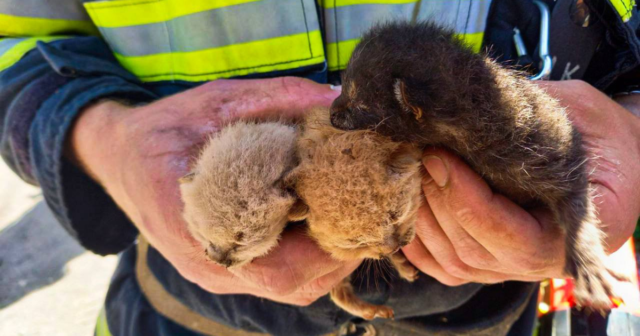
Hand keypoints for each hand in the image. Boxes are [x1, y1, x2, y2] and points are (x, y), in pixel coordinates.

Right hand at [70, 77, 358, 305]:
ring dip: (327, 257)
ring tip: (348, 213)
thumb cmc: (164, 129)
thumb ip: (276, 100)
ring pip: (290, 286)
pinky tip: (318, 218)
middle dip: (339, 254)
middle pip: (294, 286)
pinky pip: (277, 275)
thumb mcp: (216, 103)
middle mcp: (211, 265)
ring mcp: (216, 271)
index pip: (280, 271)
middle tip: (365, 210)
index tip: (356, 210)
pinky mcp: (224, 266)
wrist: (119, 155)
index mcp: (200, 231)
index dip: (328, 250)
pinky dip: (308, 255)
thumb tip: (336, 101)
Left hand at [403, 80, 639, 285]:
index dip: (464, 195)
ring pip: (452, 262)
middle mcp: (542, 263)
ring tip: (406, 174)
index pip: (508, 233)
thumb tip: (464, 112)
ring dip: (420, 219)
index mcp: (574, 233)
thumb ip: (534, 117)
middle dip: (436, 200)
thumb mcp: (582, 114)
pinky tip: (402, 208)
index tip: (438, 156)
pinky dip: (416, 243)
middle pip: (471, 249)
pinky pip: (442, 267)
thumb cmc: (601, 135)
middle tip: (416, 156)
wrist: (608, 157)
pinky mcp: (487, 263)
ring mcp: (510, 267)